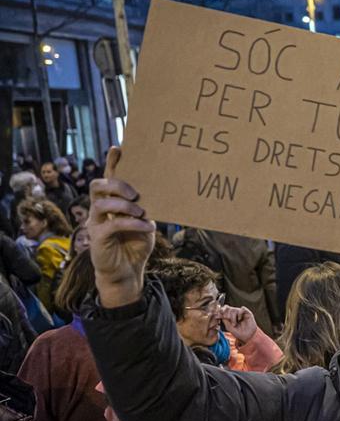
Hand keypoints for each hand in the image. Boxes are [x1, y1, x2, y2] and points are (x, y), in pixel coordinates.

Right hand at [89, 147, 155, 307]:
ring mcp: (95, 223)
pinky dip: (132, 223)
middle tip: (135, 192)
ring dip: (123, 205)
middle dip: (116, 183)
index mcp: (112, 202)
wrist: (127, 272)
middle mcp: (99, 209)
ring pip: (101, 203)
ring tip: (141, 211)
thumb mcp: (146, 222)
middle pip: (98, 185)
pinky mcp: (97, 238)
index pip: (109, 177)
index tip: (118, 148)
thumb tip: (163, 190)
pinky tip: (148, 226)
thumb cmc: (136, 245)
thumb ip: (148, 208)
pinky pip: (112, 224)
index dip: (112, 163)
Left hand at [218, 305, 257, 343]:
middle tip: (228, 321)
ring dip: (233, 317)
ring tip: (234, 324)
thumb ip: (224, 319)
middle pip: (228, 308)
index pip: (224, 309)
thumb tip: (219, 313)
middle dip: (227, 315)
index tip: (219, 316)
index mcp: (230, 315)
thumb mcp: (228, 326)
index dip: (221, 311)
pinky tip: (239, 319)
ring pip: (234, 309)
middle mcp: (235, 313)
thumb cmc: (238, 332)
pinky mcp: (248, 313)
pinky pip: (242, 309)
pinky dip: (239, 313)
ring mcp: (241, 313)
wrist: (247, 337)